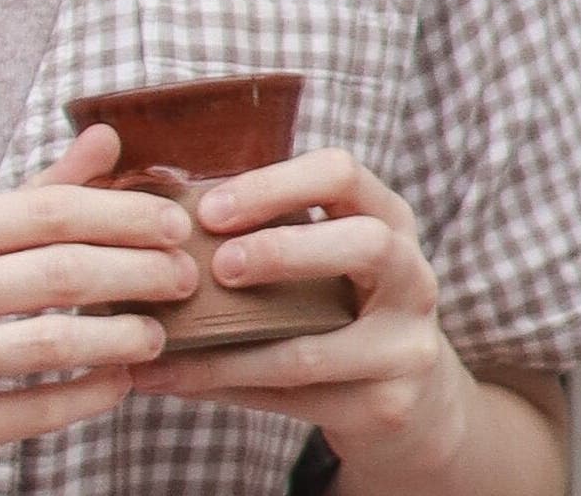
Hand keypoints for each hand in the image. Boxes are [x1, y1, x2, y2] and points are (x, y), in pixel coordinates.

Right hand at [0, 126, 195, 495]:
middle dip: (139, 271)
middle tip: (187, 276)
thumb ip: (24, 194)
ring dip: (120, 337)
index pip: (44, 210)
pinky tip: (117, 384)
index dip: (123, 214)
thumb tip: (107, 141)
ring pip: (47, 344)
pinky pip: (24, 413)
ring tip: (158, 333)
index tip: (174, 222)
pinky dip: (84, 398)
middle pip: (57, 272)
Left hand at [124, 147, 478, 483]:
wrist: (417, 399)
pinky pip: (295, 401)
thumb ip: (279, 233)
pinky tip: (181, 382)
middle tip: (218, 266)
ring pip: (313, 349)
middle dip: (283, 251)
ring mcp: (405, 347)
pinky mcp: (385, 406)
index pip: (342, 174)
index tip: (210, 209)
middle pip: (364, 244)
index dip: (274, 185)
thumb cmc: (347, 309)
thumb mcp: (334, 258)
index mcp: (391, 219)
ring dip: (227, 351)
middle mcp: (412, 277)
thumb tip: (165, 224)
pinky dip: (229, 389)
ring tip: (163, 345)